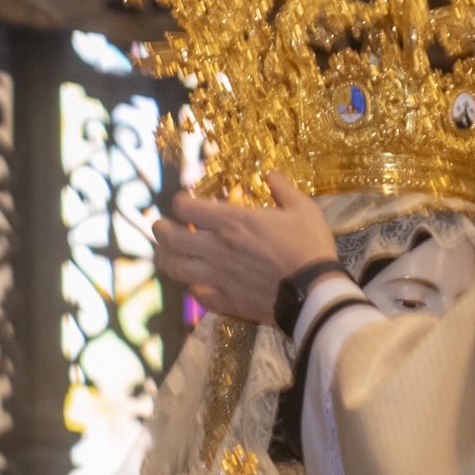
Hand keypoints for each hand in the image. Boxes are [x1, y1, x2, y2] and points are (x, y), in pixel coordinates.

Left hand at [151, 172, 337, 325]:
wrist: (314, 293)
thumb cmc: (309, 246)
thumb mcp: (303, 208)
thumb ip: (283, 188)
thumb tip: (271, 174)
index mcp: (232, 221)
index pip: (185, 207)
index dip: (180, 201)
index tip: (184, 202)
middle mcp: (217, 248)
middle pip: (170, 238)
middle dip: (161, 229)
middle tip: (162, 226)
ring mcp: (217, 276)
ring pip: (174, 268)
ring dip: (166, 258)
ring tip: (169, 253)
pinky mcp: (225, 300)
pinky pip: (196, 293)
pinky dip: (191, 286)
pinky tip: (196, 282)